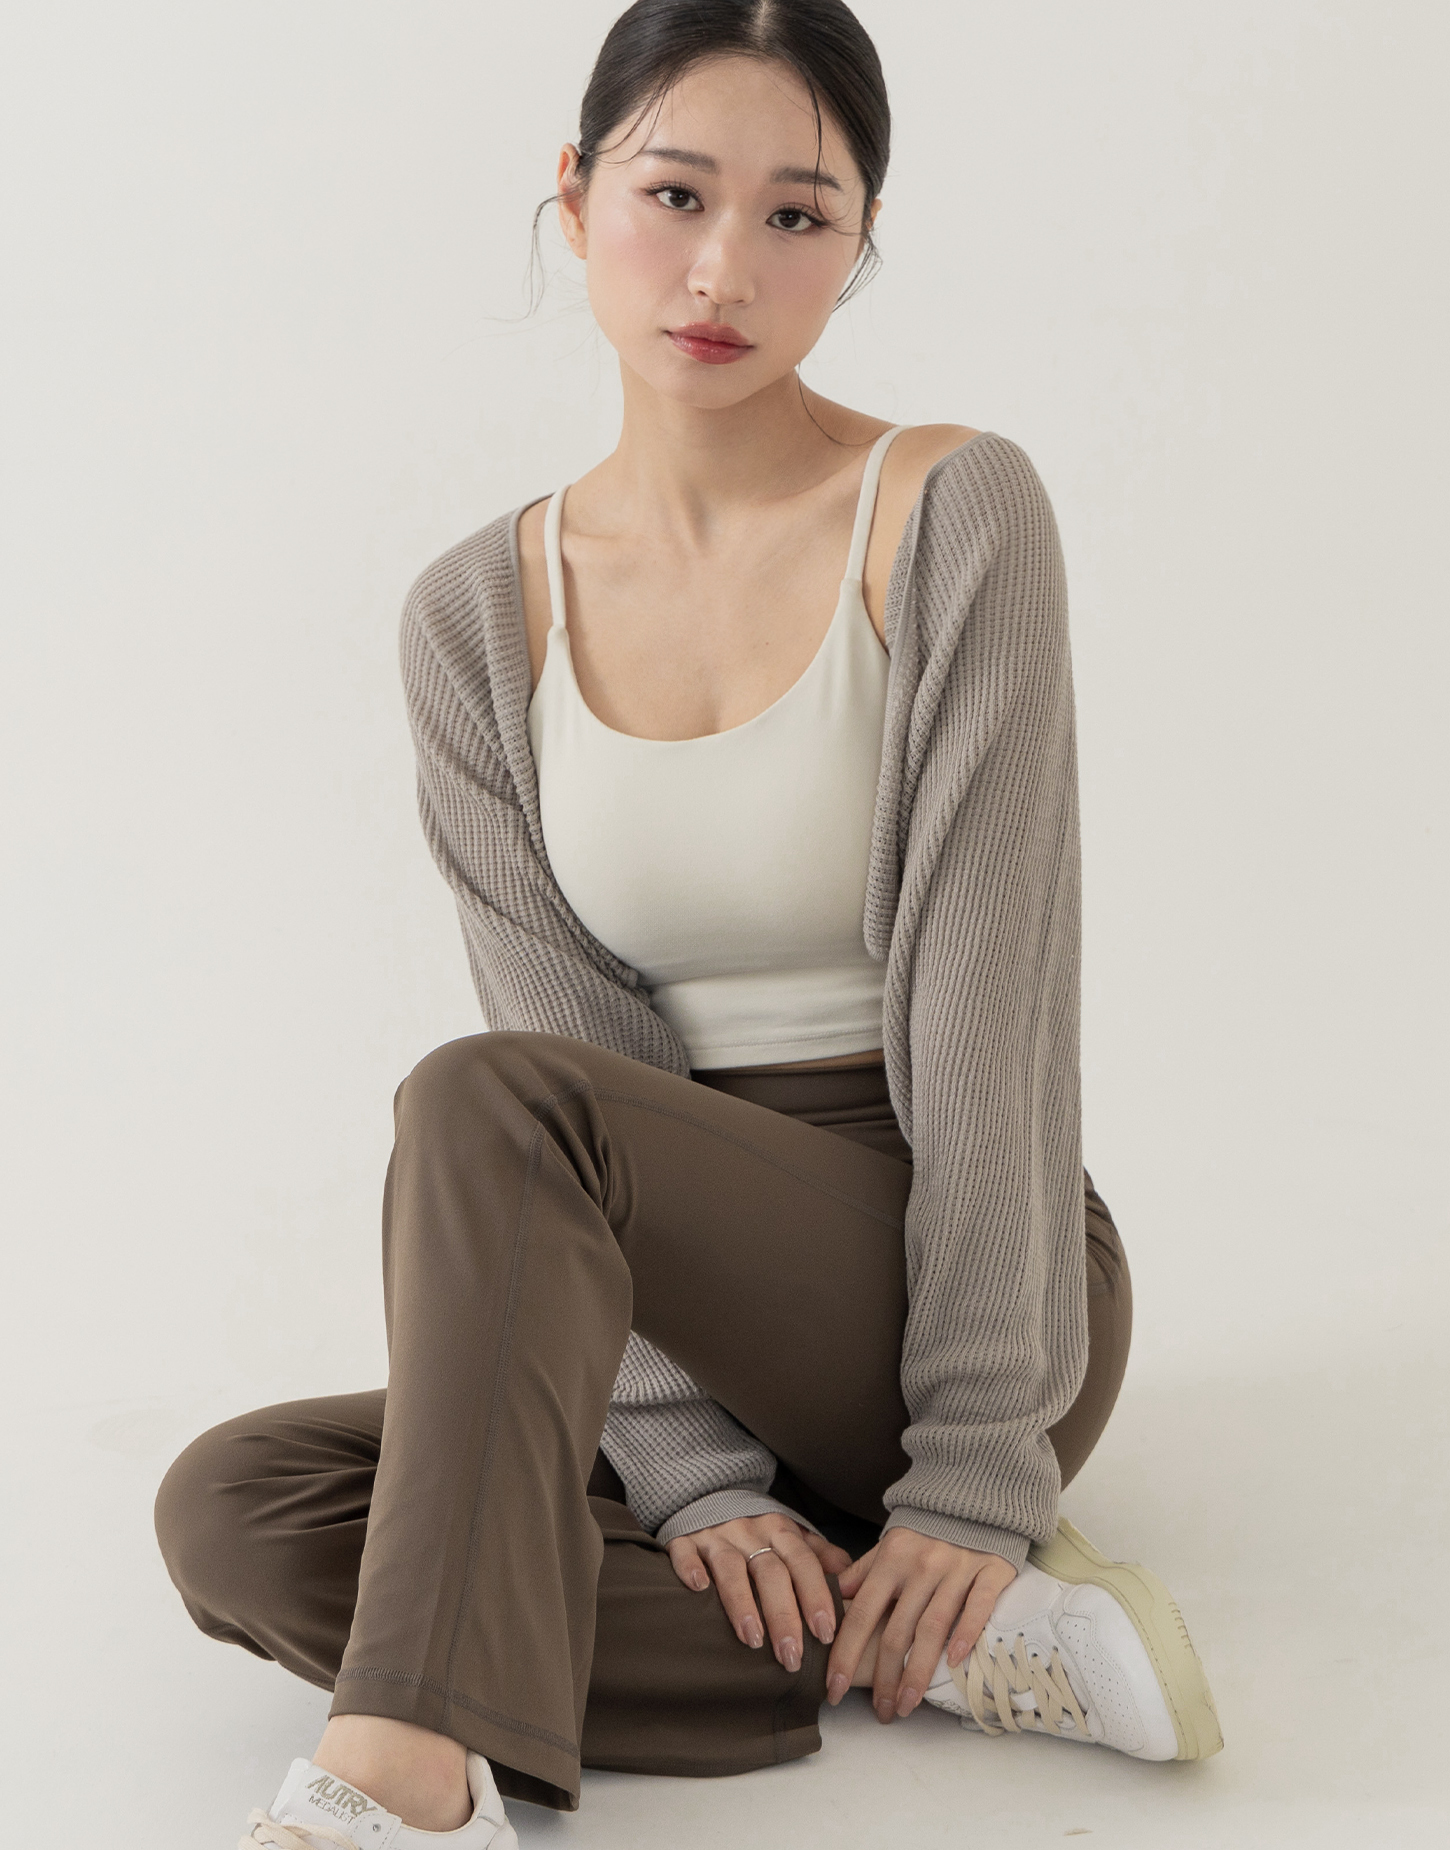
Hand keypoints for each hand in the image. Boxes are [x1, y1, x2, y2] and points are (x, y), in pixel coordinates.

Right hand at [666, 1514, 851, 1671]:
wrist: (707, 1493)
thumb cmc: (756, 1528)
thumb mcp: (790, 1534)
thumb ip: (819, 1555)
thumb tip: (850, 1582)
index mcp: (779, 1530)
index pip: (803, 1562)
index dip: (815, 1596)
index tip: (825, 1634)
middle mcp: (749, 1531)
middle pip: (770, 1571)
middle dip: (783, 1615)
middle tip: (791, 1656)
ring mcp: (715, 1535)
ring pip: (731, 1566)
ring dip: (742, 1602)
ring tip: (753, 1639)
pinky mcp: (684, 1539)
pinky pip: (685, 1552)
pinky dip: (691, 1568)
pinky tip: (699, 1589)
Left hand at [826, 1528, 1016, 1720]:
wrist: (976, 1498)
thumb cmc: (927, 1532)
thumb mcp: (890, 1546)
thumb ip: (862, 1573)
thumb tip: (832, 1602)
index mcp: (891, 1560)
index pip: (862, 1614)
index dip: (845, 1653)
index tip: (833, 1688)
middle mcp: (920, 1566)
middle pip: (896, 1630)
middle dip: (884, 1677)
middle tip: (880, 1712)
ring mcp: (956, 1569)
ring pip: (933, 1628)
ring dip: (917, 1672)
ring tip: (906, 1706)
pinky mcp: (990, 1571)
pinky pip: (977, 1607)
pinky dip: (966, 1634)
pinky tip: (954, 1664)